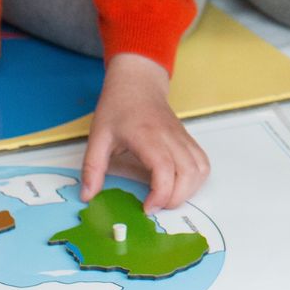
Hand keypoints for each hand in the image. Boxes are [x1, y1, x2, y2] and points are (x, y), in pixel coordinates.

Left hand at [84, 53, 208, 209]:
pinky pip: (202, 162)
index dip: (161, 194)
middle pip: (188, 172)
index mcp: (147, 135)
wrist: (138, 82)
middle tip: (155, 206)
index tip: (147, 207)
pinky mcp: (187, 139)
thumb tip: (87, 195)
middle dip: (176, 198)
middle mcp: (170, 136)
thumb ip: (92, 168)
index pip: (164, 168)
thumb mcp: (98, 136)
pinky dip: (196, 179)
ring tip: (168, 198)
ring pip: (200, 169)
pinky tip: (179, 185)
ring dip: (189, 190)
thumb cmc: (118, 107)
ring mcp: (182, 137)